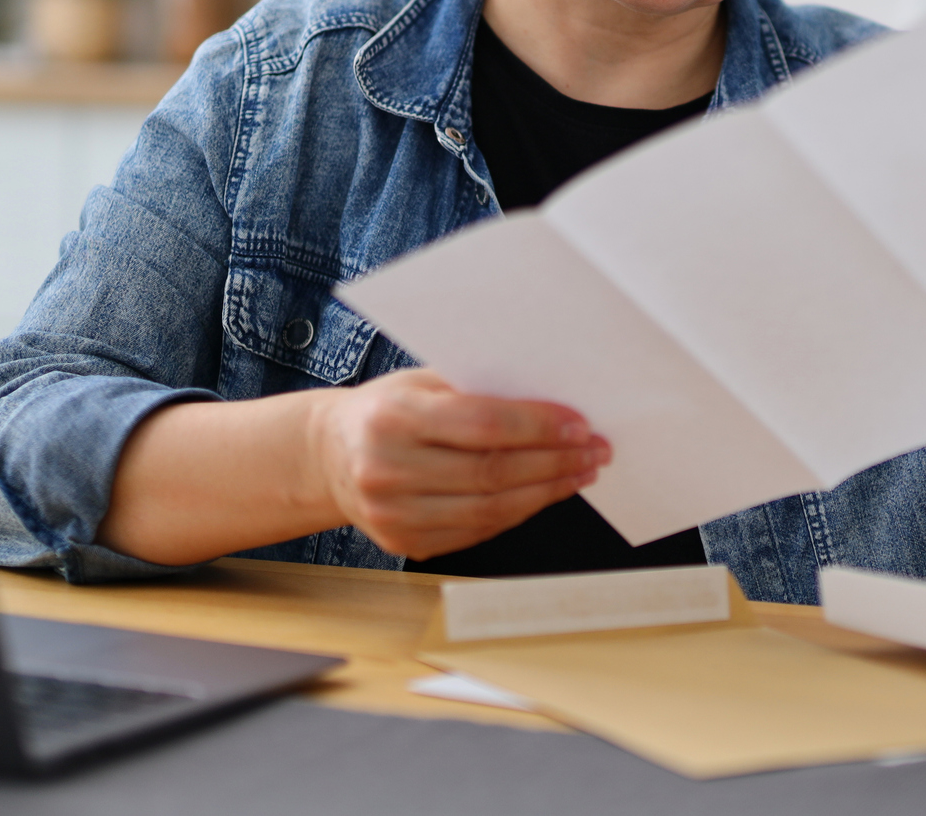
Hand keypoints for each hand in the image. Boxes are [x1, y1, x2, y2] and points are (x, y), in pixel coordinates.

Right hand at [305, 368, 609, 559]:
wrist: (330, 454)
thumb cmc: (388, 408)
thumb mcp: (422, 382)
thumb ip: (476, 390)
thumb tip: (554, 402)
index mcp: (392, 418)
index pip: (482, 425)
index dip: (538, 426)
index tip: (580, 424)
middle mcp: (387, 469)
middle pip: (492, 472)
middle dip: (554, 461)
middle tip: (595, 449)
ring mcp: (393, 514)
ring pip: (490, 509)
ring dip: (546, 491)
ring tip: (580, 472)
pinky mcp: (405, 543)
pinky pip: (477, 531)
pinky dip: (519, 511)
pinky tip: (545, 492)